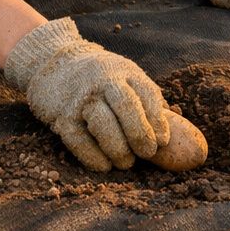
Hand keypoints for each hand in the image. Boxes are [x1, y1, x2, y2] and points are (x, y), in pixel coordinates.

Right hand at [5, 17, 169, 171]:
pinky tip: (105, 165)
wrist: (56, 64)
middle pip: (126, 105)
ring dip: (118, 148)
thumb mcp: (126, 78)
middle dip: (140, 133)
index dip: (158, 120)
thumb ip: (147, 102)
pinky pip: (78, 139)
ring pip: (102, 123)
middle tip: (148, 153)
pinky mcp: (62, 115)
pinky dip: (93, 156)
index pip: (147, 93)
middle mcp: (103, 80)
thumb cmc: (102, 80)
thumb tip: (173, 138)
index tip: (163, 142)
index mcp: (125, 71)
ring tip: (126, 162)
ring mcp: (81, 97)